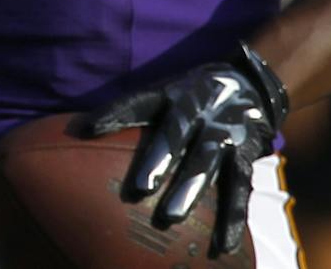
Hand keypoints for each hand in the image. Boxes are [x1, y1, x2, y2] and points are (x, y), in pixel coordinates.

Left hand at [86, 45, 288, 256]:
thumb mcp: (161, 94)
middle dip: (159, 158)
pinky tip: (224, 245)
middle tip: (139, 188)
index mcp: (172, 94)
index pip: (138, 102)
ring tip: (170, 217)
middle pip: (176, 133)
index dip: (114, 113)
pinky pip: (239, 188)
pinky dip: (232, 217)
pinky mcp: (245, 155)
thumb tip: (81, 129)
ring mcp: (223, 133)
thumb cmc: (189, 97)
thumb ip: (126, 112)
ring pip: (206, 162)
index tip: (88, 129)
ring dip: (189, 189)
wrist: (249, 85)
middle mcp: (199, 110)